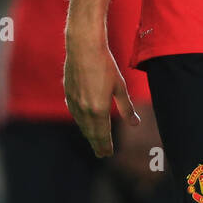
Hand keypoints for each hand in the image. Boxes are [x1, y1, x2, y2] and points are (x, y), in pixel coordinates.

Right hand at [64, 36, 138, 156]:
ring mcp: (74, 102)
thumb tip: (135, 123)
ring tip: (94, 141)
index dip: (106, 145)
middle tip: (101, 154)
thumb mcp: (120, 87)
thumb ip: (126, 108)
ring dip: (88, 134)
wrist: (83, 48)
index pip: (102, 134)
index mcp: (99, 110)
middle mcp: (84, 109)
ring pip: (82, 124)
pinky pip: (74, 113)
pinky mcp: (68, 94)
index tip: (108, 154)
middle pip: (91, 132)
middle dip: (97, 144)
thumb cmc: (105, 65)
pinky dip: (80, 121)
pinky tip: (83, 122)